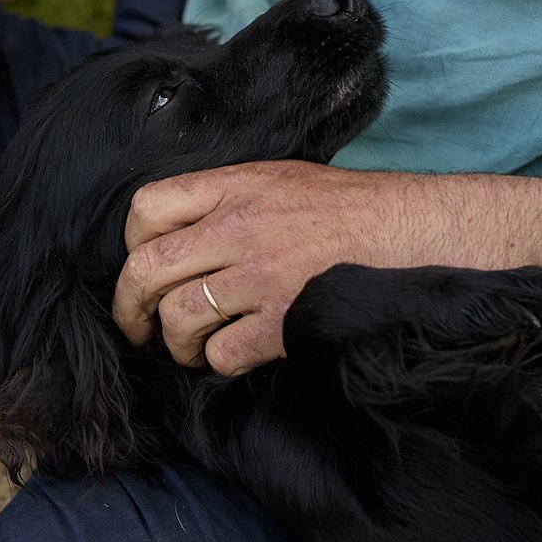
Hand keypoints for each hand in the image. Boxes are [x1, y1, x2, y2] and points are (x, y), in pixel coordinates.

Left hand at [111, 162, 443, 374]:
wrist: (411, 232)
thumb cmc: (348, 209)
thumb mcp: (281, 179)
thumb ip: (227, 199)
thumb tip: (176, 234)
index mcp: (236, 187)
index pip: (148, 207)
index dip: (132, 243)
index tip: (140, 265)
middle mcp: (240, 228)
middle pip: (147, 269)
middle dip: (130, 307)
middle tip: (136, 327)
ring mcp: (262, 276)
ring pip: (178, 317)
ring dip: (175, 343)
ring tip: (188, 347)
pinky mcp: (284, 323)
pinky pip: (222, 353)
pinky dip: (218, 362)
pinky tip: (230, 355)